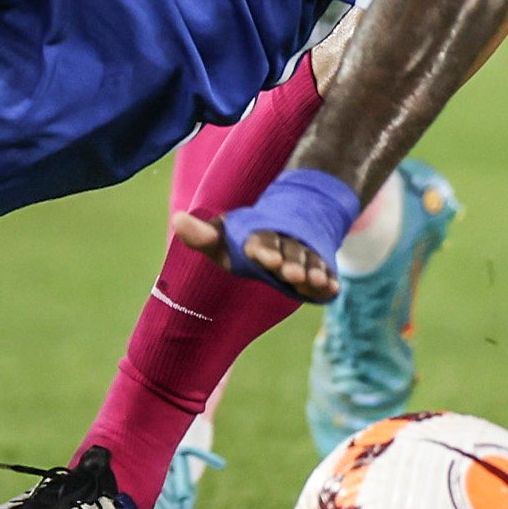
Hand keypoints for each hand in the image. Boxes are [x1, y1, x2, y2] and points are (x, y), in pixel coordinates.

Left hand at [170, 206, 340, 304]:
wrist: (291, 220)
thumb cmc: (246, 238)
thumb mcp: (223, 238)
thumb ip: (202, 235)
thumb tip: (176, 219)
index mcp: (260, 235)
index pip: (262, 241)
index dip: (263, 249)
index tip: (263, 257)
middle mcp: (285, 244)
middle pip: (289, 252)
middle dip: (290, 263)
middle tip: (290, 274)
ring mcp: (305, 256)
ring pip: (309, 262)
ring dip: (311, 271)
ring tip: (313, 281)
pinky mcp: (320, 268)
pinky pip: (326, 273)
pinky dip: (329, 280)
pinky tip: (331, 289)